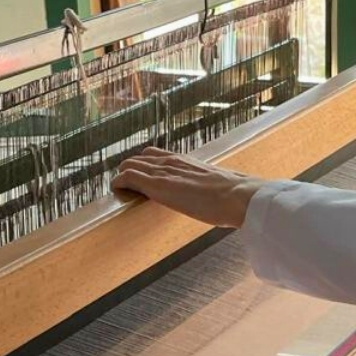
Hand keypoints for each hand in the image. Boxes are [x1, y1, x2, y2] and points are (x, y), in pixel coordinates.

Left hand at [111, 148, 264, 228]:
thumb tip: (219, 200)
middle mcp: (171, 162)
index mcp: (185, 161)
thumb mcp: (217, 186)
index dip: (144, 166)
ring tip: (122, 193)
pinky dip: (118, 183)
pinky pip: (127, 176)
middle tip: (128, 190)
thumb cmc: (233, 195)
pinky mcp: (157, 185)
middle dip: (129, 172)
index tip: (141, 181)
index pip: (155, 155)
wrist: (237, 196)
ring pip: (129, 164)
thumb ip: (210, 188)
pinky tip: (118, 194)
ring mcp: (163, 171)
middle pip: (138, 158)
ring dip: (121, 177)